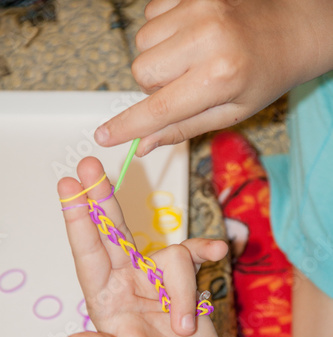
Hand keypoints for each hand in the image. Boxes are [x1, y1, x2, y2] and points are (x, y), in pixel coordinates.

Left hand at [57, 156, 229, 336]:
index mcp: (105, 301)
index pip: (88, 254)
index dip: (77, 220)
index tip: (68, 186)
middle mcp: (126, 283)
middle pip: (113, 232)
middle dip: (101, 199)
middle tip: (88, 165)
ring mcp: (155, 279)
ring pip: (170, 255)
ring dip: (183, 293)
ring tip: (185, 328)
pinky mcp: (184, 279)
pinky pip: (194, 255)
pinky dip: (206, 253)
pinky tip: (220, 251)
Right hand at [94, 0, 330, 155]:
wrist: (289, 32)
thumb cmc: (262, 77)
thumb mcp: (228, 114)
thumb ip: (182, 129)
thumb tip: (142, 144)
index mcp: (219, 76)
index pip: (159, 108)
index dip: (128, 125)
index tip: (104, 136)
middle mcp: (206, 36)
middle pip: (141, 71)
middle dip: (155, 85)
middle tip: (186, 84)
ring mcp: (198, 6)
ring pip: (142, 45)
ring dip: (160, 58)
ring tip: (192, 58)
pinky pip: (149, 18)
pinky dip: (163, 33)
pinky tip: (190, 37)